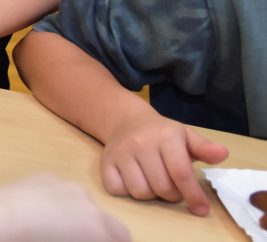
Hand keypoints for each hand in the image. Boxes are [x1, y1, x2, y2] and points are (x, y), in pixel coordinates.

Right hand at [100, 109, 228, 215]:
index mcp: (165, 136)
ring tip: (154, 182)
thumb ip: (204, 148)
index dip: (193, 195)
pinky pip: (118, 190)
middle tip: (173, 187)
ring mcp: (120, 152)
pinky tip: (134, 180)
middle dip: (172, 195)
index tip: (201, 209)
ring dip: (151, 195)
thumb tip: (222, 154)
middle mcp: (140, 142)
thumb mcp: (185, 135)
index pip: (180, 172)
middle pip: (161, 187)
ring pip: (140, 192)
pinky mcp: (105, 161)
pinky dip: (128, 192)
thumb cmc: (161, 133)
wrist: (126, 120)